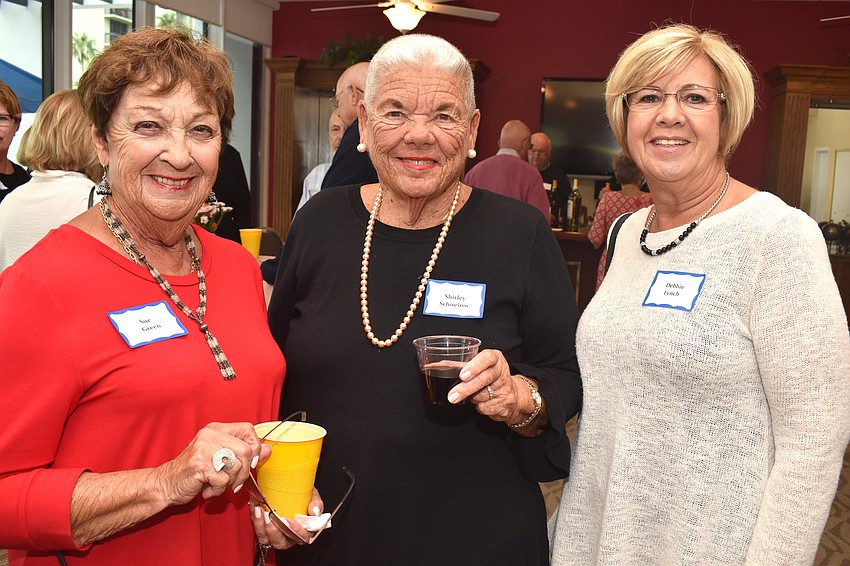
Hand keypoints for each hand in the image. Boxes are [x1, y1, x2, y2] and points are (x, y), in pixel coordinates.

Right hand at [155, 422, 270, 504]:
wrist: (166, 484)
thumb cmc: (194, 472)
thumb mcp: (220, 459)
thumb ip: (243, 453)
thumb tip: (268, 449)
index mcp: (216, 429)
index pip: (248, 428)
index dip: (254, 446)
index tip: (250, 461)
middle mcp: (210, 435)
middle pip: (245, 450)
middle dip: (243, 472)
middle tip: (234, 482)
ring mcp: (204, 449)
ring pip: (236, 466)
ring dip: (230, 483)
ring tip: (217, 485)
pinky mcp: (200, 465)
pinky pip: (223, 480)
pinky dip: (218, 490)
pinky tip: (208, 490)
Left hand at [251, 488, 324, 548]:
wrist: (293, 491)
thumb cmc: (304, 497)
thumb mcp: (314, 496)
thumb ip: (316, 503)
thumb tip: (314, 511)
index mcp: (303, 531)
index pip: (301, 537)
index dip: (295, 531)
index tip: (288, 520)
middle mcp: (288, 536)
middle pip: (280, 542)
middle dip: (273, 530)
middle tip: (270, 515)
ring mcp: (275, 534)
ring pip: (266, 538)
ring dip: (261, 525)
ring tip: (260, 510)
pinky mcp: (264, 529)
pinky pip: (257, 529)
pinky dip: (255, 518)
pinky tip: (255, 506)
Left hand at [446, 349, 530, 424]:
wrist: (512, 396)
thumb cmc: (490, 377)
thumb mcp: (479, 367)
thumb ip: (462, 365)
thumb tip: (435, 365)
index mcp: (495, 358)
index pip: (486, 358)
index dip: (474, 366)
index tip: (462, 375)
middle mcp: (501, 371)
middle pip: (484, 379)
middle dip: (466, 389)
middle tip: (452, 396)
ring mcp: (505, 387)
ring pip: (482, 395)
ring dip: (473, 398)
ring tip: (475, 394)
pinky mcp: (505, 403)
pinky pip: (485, 407)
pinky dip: (480, 407)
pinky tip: (483, 402)